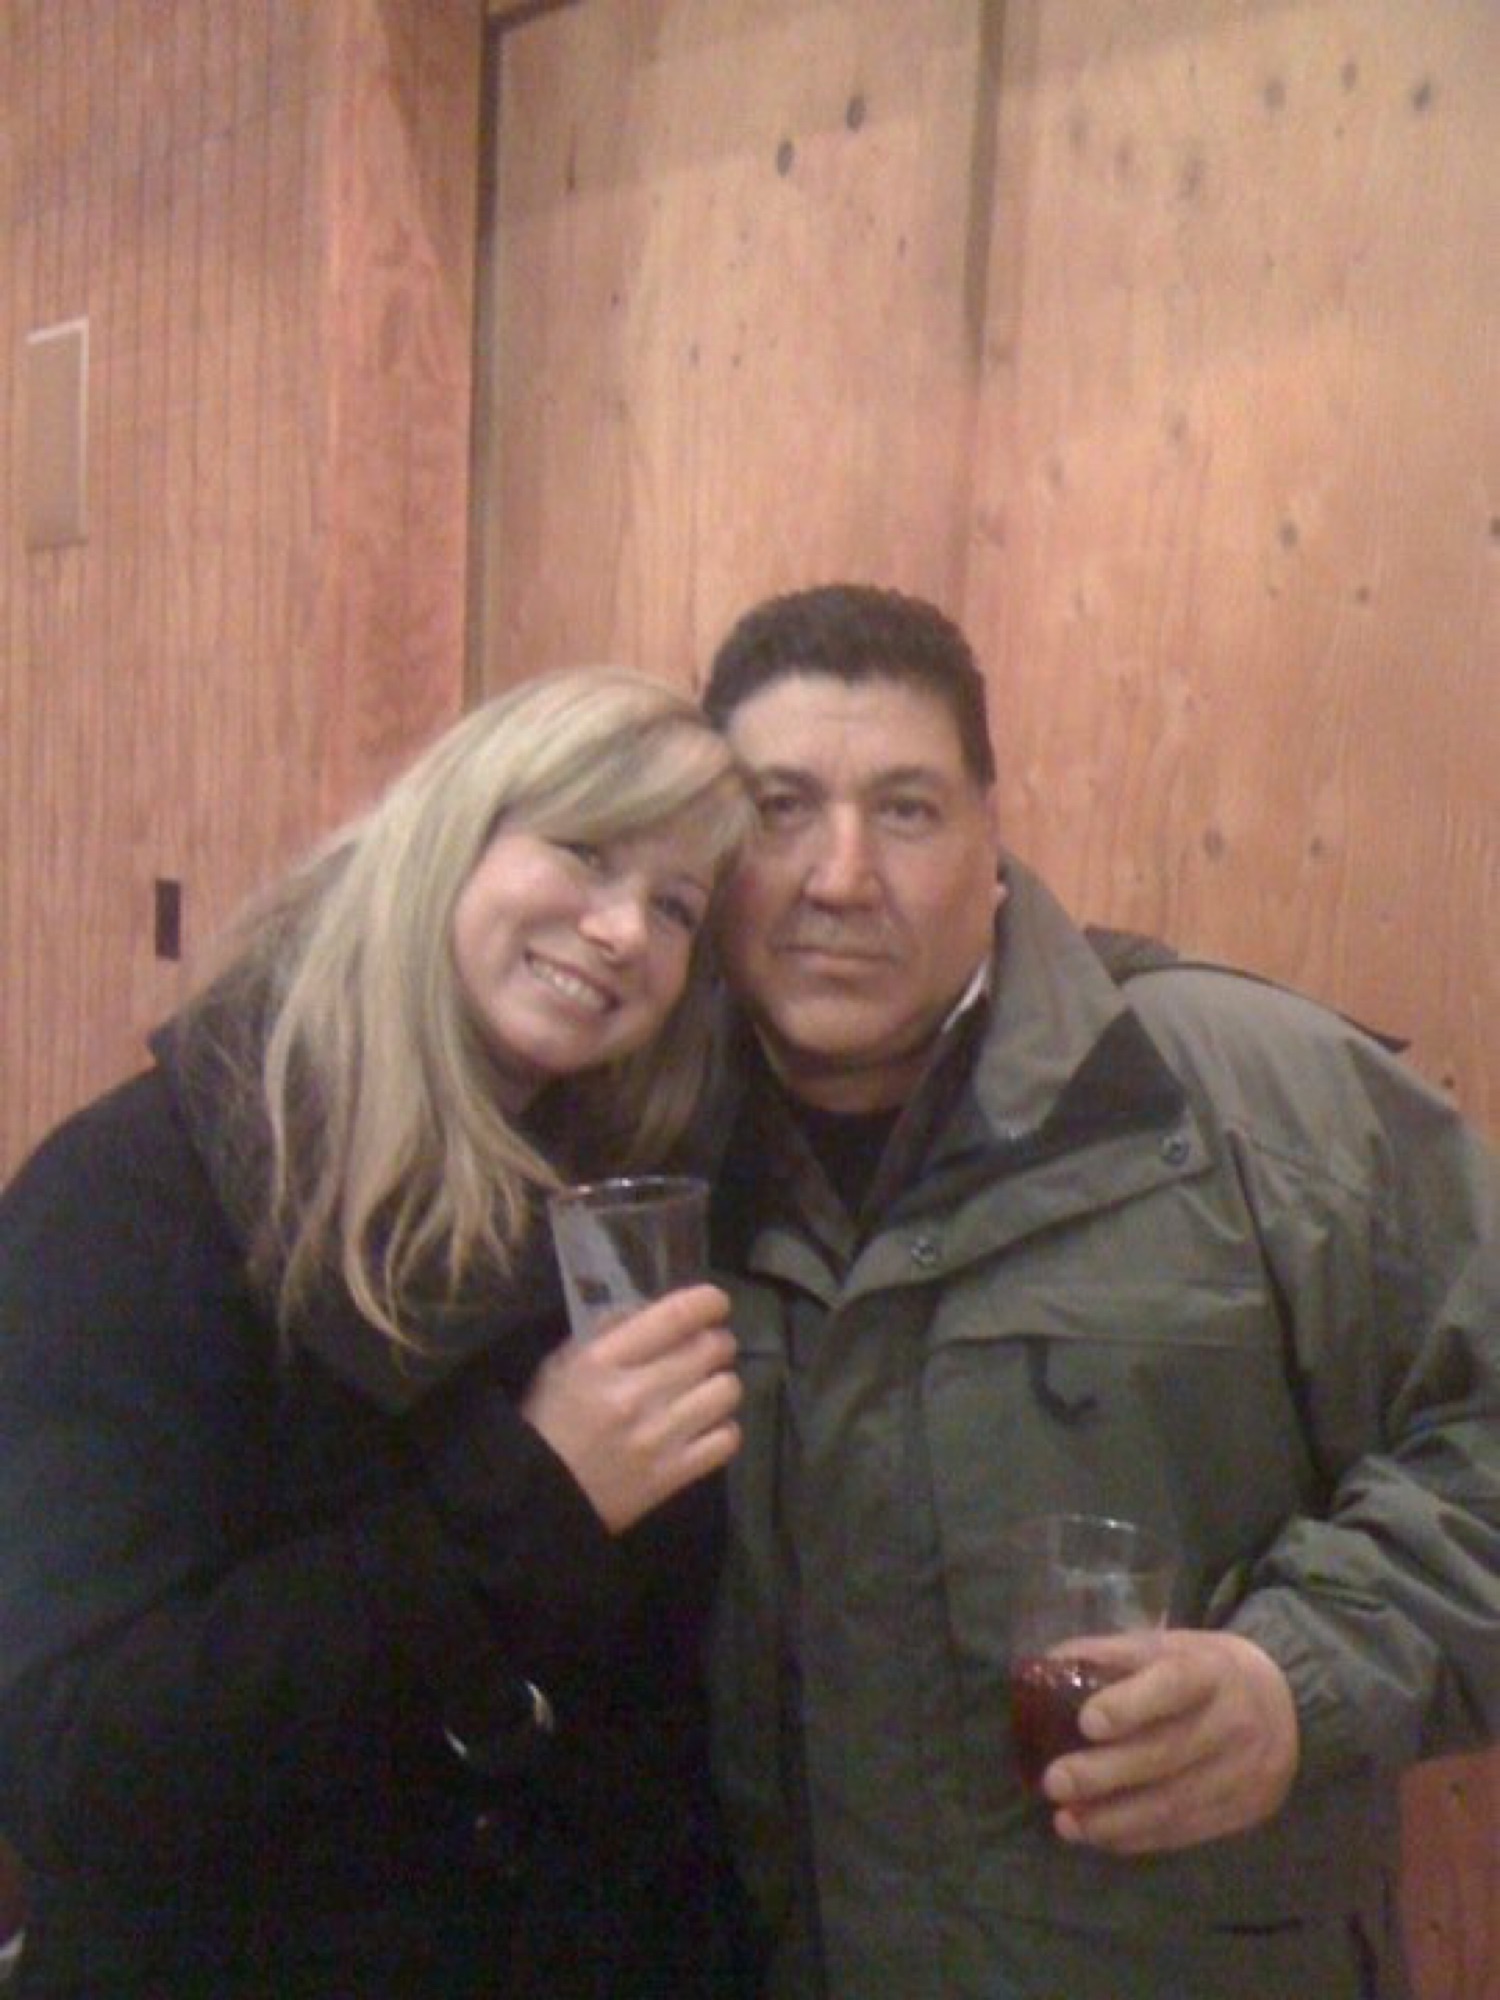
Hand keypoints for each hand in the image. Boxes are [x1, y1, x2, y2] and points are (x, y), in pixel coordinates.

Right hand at [521, 1284, 741, 1532]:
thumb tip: (652, 1310)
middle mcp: (636, 1393)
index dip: (709, 1302)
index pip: (676, 1315)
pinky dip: (723, 1429)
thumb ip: (607, 1329)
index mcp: (603, 1359)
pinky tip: (705, 1426)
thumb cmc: (547, 1422)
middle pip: (711, 1349)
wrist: (536, 1499)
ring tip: (704, 1390)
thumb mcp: (562, 1362)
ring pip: (727, 1391)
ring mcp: (658, 1437)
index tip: (715, 1303)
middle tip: (709, 1349)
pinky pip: (726, 1439)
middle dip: (718, 1342)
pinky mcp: (673, 1474)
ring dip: (720, 1384)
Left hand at [1040, 1629, 1298, 1852]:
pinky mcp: (1241, 1812)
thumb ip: (1112, 1654)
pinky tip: (1099, 1835)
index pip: (1174, 1685)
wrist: (1287, 1707)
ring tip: (1066, 1821)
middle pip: (1167, 1754)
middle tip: (1054, 1781)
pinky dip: (1136, 1837)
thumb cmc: (1205, 1671)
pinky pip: (1184, 1832)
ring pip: (1173, 1804)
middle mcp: (1232, 1724)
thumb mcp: (1169, 1646)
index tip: (1087, 1721)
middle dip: (1106, 1773)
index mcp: (1211, 1670)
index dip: (1131, 1704)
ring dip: (1113, 1818)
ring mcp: (1241, 1774)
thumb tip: (1047, 1665)